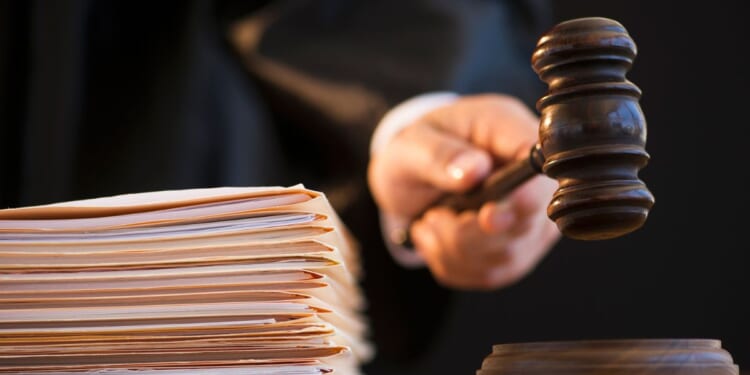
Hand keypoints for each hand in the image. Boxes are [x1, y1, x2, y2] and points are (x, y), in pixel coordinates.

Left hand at [368, 94, 560, 289]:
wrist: (409, 178)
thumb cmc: (418, 151)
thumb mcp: (413, 144)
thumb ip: (439, 155)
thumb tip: (474, 169)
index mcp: (513, 133)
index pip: (542, 169)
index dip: (522, 199)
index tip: (487, 215)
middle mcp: (534, 180)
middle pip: (527, 223)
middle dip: (469, 231)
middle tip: (434, 215)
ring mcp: (531, 220)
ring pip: (508, 257)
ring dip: (455, 249)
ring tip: (431, 221)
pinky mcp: (517, 251)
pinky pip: (490, 275)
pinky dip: (453, 264)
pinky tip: (438, 239)